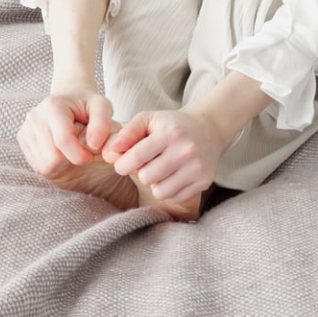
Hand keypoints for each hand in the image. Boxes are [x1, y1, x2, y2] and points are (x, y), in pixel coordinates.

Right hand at [17, 86, 112, 176]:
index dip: (80, 156)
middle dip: (71, 160)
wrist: (69, 98)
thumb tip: (93, 145)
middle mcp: (35, 116)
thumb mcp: (103, 107)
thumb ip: (103, 124)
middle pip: (52, 158)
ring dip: (62, 164)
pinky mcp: (22, 139)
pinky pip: (38, 166)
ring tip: (71, 149)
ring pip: (44, 165)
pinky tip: (61, 152)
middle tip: (81, 150)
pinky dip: (53, 165)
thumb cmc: (88, 105)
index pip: (63, 141)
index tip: (91, 157)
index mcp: (53, 106)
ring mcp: (26, 128)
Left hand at [101, 109, 226, 203]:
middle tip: (146, 164)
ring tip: (160, 170)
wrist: (208, 128)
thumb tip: (109, 152)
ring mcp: (197, 168)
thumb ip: (127, 133)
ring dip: (155, 184)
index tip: (123, 164)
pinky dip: (169, 190)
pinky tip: (173, 176)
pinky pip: (174, 197)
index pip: (136, 157)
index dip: (122, 164)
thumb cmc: (171, 125)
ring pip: (160, 192)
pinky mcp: (204, 181)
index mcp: (169, 133)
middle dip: (141, 172)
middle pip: (146, 177)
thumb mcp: (148, 119)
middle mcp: (185, 151)